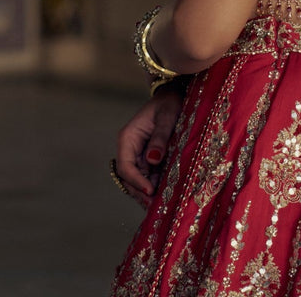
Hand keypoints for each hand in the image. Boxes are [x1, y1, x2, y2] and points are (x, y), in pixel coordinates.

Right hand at [114, 84, 184, 207]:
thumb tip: (152, 159)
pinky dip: (154, 184)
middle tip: (155, 205)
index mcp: (128, 137)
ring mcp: (139, 154)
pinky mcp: (149, 157)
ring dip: (147, 191)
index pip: (125, 166)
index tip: (150, 190)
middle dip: (140, 191)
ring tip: (159, 204)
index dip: (136, 181)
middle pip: (129, 177)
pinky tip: (163, 194)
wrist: (175, 95)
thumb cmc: (170, 102)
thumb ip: (160, 138)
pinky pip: (148, 175)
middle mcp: (130, 148)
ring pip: (138, 179)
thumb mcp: (167, 117)